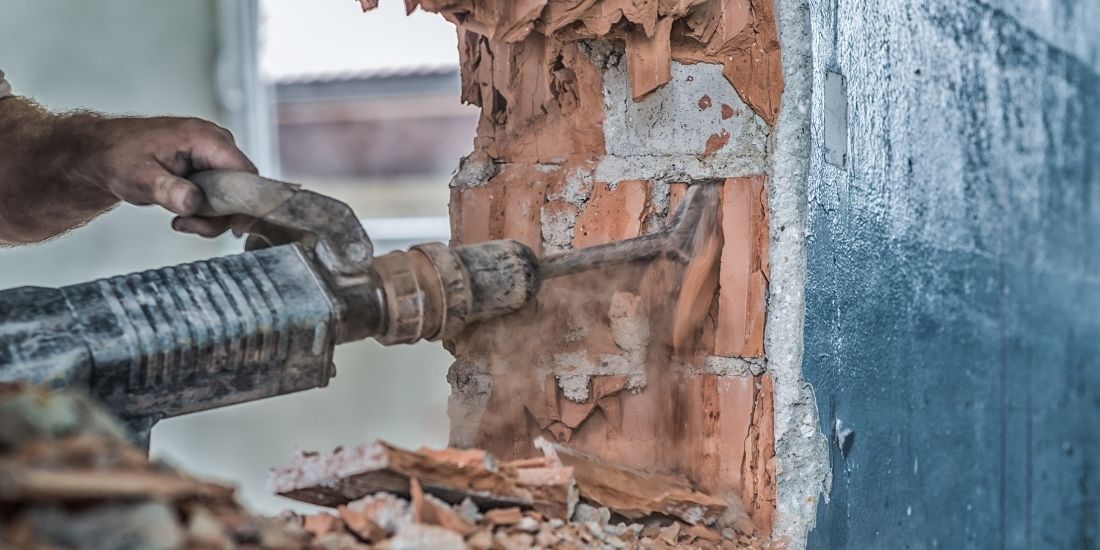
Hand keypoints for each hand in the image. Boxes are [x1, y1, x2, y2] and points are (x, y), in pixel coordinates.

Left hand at [65, 115, 257, 237]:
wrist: (102, 153)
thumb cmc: (118, 159)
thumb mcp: (140, 178)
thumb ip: (168, 190)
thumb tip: (192, 203)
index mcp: (206, 138)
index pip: (246, 173)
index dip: (244, 202)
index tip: (230, 228)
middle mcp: (217, 144)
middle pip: (242, 187)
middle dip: (221, 214)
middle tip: (189, 225)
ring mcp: (214, 155)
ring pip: (232, 195)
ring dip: (211, 216)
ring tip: (181, 221)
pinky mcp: (209, 167)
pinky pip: (221, 194)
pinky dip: (206, 211)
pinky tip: (183, 215)